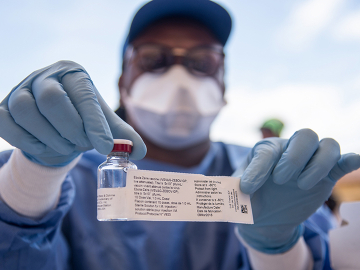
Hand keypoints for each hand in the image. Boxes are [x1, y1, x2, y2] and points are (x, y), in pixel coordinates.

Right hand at [0, 61, 145, 166]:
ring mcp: (20, 90)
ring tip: (67, 146)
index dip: (95, 123)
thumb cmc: (82, 119)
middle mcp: (45, 77)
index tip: (105, 147)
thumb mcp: (103, 123)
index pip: (83, 95)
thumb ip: (121, 135)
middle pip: (52, 99)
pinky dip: (25, 141)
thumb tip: (139, 151)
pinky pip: (6, 123)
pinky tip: (43, 147)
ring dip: (50, 137)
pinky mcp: (3, 107)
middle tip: (83, 144)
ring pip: (26, 111)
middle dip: (71, 129)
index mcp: (74, 74)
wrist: (56, 124)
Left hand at [234, 129, 359, 253]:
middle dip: (294, 157)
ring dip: (318, 164)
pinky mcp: (328, 176)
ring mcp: (311, 161)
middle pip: (306, 135)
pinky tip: (354, 160)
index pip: (267, 152)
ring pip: (327, 145)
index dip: (257, 169)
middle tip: (281, 179)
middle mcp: (291, 150)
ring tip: (301, 185)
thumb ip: (233, 188)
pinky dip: (350, 160)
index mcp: (267, 151)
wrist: (266, 216)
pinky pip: (343, 161)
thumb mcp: (238, 194)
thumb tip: (229, 188)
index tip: (247, 189)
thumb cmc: (251, 199)